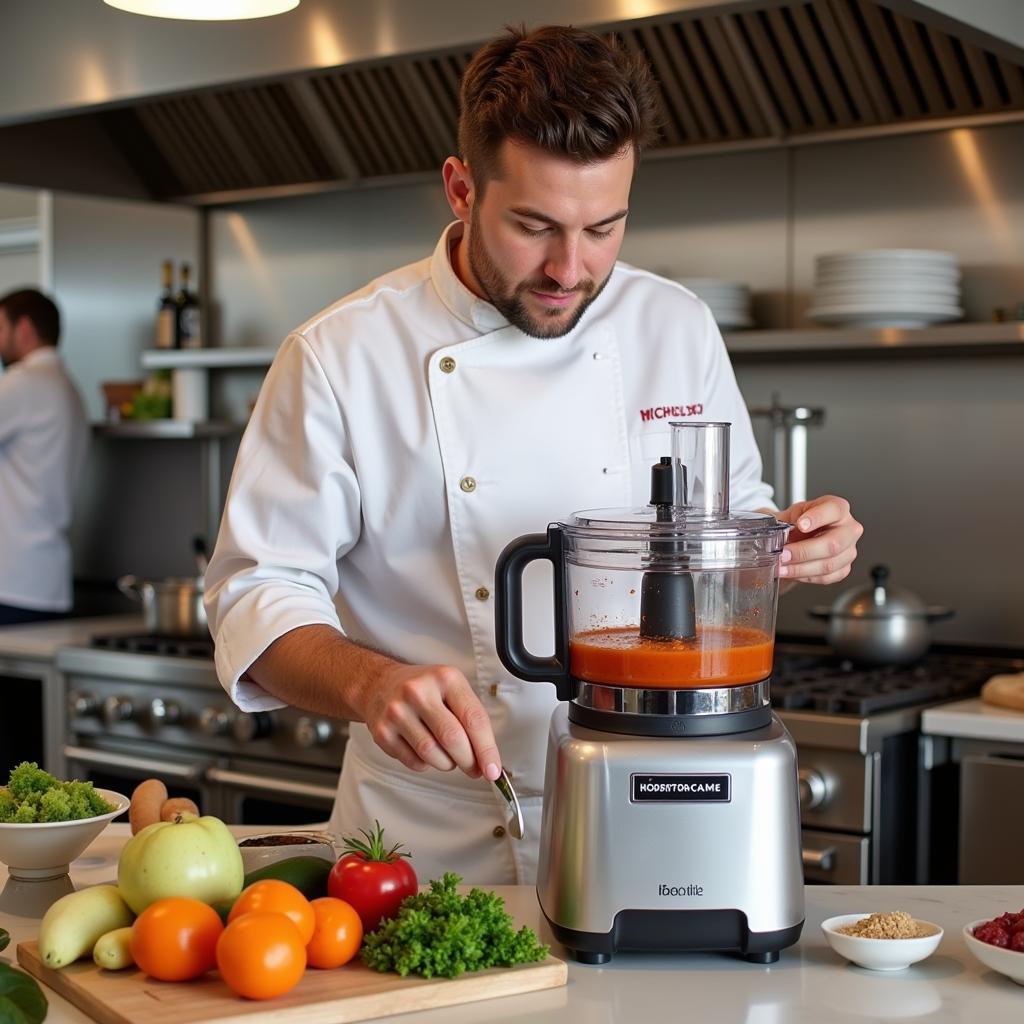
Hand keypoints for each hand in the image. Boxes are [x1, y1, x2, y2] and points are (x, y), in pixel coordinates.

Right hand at [363, 663, 501, 781]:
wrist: (379, 684)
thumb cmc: (423, 688)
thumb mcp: (451, 688)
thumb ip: (471, 719)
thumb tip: (487, 759)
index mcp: (444, 678)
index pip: (473, 719)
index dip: (487, 749)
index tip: (493, 769)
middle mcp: (419, 692)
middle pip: (453, 739)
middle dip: (469, 761)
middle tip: (474, 768)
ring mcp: (398, 712)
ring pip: (432, 754)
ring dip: (447, 764)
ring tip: (448, 756)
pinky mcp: (383, 732)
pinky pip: (414, 762)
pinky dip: (426, 764)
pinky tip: (426, 752)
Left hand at [774, 495, 862, 584]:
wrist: (797, 538)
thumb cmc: (797, 523)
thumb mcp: (789, 514)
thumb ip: (784, 520)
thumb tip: (776, 533)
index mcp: (838, 508)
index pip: (834, 509)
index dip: (817, 517)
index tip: (800, 525)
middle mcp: (848, 529)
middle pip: (833, 543)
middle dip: (803, 552)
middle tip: (783, 554)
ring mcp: (849, 550)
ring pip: (828, 564)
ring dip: (800, 568)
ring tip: (781, 567)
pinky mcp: (843, 569)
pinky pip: (826, 577)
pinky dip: (805, 576)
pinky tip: (792, 572)